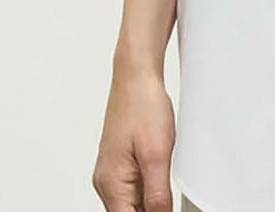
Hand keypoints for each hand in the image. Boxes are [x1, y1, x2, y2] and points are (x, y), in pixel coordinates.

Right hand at [92, 63, 175, 211]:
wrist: (136, 75)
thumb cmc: (142, 105)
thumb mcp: (157, 155)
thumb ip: (158, 195)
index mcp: (111, 184)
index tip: (167, 209)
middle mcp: (106, 182)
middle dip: (151, 211)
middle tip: (169, 195)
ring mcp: (111, 173)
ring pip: (131, 205)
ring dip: (150, 203)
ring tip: (166, 184)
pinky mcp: (119, 164)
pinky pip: (133, 189)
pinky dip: (148, 190)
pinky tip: (161, 177)